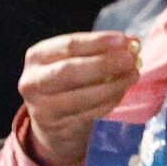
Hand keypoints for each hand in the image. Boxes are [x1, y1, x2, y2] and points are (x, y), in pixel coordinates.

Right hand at [18, 30, 141, 165]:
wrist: (52, 117)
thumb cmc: (70, 78)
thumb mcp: (78, 58)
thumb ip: (101, 49)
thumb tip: (133, 42)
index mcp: (38, 56)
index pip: (69, 45)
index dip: (99, 42)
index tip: (125, 41)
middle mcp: (33, 80)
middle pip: (69, 71)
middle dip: (104, 64)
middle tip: (131, 60)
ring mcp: (41, 106)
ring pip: (81, 97)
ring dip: (113, 85)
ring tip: (133, 76)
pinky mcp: (55, 125)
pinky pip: (89, 113)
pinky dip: (110, 101)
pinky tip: (121, 92)